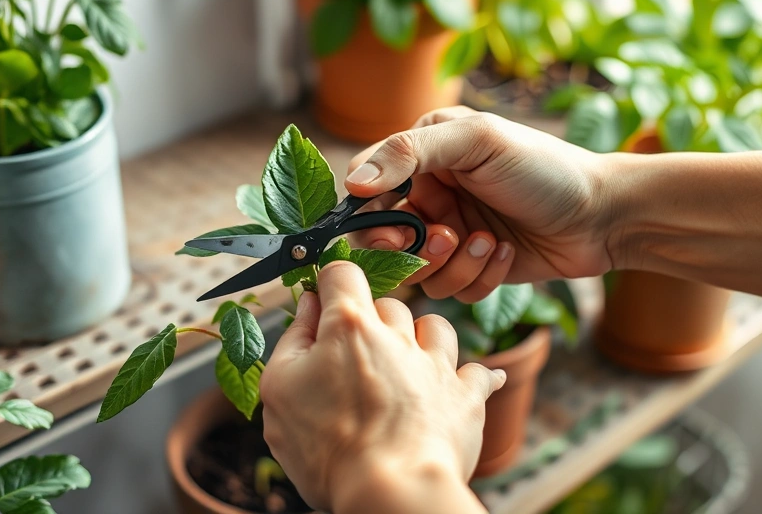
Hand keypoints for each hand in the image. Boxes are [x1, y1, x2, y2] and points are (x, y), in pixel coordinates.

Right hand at [259, 261, 504, 511]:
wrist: (391, 489)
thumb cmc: (327, 446)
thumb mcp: (279, 388)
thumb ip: (293, 337)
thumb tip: (309, 305)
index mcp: (350, 327)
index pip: (343, 273)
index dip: (332, 282)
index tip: (325, 302)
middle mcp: (398, 336)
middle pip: (388, 304)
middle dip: (371, 322)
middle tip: (353, 359)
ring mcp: (436, 365)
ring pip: (436, 327)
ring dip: (421, 338)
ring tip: (407, 364)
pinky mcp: (464, 398)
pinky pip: (481, 373)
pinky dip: (477, 376)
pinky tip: (473, 381)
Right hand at [346, 106, 612, 301]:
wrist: (604, 214)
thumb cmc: (544, 167)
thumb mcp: (476, 141)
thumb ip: (408, 153)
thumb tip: (350, 182)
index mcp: (423, 155)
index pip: (364, 189)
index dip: (370, 215)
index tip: (397, 227)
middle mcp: (430, 195)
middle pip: (383, 240)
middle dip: (416, 247)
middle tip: (450, 238)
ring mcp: (450, 233)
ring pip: (417, 272)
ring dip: (454, 264)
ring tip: (490, 242)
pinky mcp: (472, 268)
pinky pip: (450, 290)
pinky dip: (478, 277)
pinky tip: (506, 253)